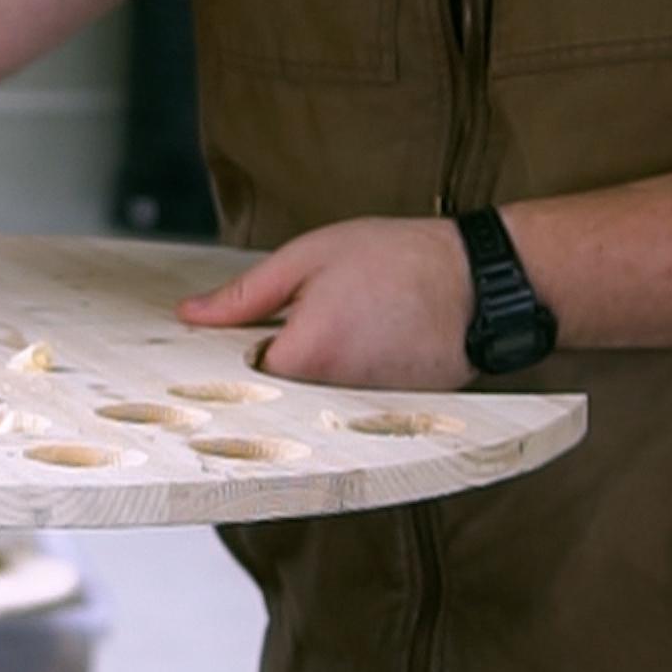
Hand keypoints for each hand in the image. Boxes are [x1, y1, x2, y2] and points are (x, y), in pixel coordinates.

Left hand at [178, 216, 474, 389]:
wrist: (480, 278)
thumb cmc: (399, 259)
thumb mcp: (309, 257)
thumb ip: (245, 294)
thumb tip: (191, 315)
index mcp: (306, 354)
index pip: (240, 376)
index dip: (233, 353)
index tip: (240, 335)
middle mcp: (333, 395)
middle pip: (277, 394)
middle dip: (277, 362)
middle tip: (308, 321)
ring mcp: (367, 411)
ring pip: (315, 400)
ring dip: (318, 372)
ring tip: (351, 325)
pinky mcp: (395, 414)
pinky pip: (353, 404)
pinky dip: (355, 379)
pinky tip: (374, 343)